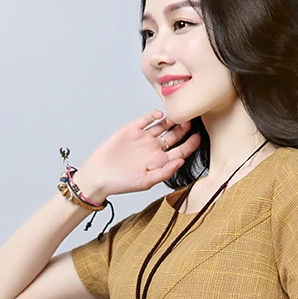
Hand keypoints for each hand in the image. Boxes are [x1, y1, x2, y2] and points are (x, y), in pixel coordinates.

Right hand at [73, 110, 200, 200]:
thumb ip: (165, 172)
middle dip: (184, 128)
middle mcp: (154, 148)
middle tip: (190, 121)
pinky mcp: (132, 129)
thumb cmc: (122, 183)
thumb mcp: (146, 181)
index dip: (191, 144)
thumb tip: (181, 162)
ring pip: (163, 125)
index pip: (181, 151)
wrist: (99, 175)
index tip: (198, 137)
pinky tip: (159, 115)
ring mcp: (144, 138)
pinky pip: (146, 119)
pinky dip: (154, 115)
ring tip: (178, 116)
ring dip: (172, 120)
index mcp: (160, 161)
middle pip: (175, 135)